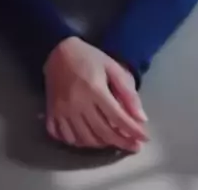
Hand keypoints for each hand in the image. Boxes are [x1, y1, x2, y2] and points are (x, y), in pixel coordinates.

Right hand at [43, 36, 148, 152]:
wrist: (58, 50)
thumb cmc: (88, 57)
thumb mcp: (112, 67)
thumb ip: (127, 92)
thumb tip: (141, 118)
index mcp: (95, 90)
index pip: (118, 118)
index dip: (133, 131)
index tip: (144, 138)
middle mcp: (78, 103)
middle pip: (103, 132)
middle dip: (122, 142)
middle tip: (133, 146)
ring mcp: (63, 110)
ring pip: (85, 139)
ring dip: (102, 144)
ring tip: (112, 140)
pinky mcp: (52, 112)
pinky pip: (64, 137)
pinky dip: (78, 142)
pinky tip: (88, 139)